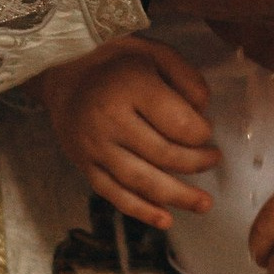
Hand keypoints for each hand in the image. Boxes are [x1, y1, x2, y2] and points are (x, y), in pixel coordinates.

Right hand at [32, 38, 219, 229]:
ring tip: (204, 203)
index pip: (178, 123)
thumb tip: (204, 113)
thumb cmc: (116, 60)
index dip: (202, 133)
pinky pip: (114, 195)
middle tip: (213, 159)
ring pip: (141, 181)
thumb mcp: (156, 52)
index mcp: (130, 87)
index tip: (207, 130)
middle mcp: (110, 120)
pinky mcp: (85, 165)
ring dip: (177, 196)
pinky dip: (141, 211)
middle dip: (196, 163)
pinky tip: (166, 220)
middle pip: (164, 155)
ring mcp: (95, 147)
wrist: (60, 70)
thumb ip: (187, 78)